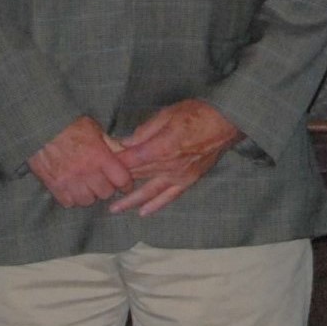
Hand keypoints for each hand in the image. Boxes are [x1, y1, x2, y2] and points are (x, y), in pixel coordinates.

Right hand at [28, 117, 133, 209]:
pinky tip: (72, 188)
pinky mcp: (54, 186)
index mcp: (99, 156)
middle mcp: (86, 171)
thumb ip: (110, 144)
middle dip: (106, 187)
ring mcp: (69, 181)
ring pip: (87, 201)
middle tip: (102, 181)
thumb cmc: (69, 125)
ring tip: (86, 185)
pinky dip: (71, 198)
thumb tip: (126, 154)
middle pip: (105, 193)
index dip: (125, 182)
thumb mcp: (95, 129)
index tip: (123, 182)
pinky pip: (68, 202)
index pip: (122, 180)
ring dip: (89, 194)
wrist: (40, 127)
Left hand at [108, 100, 241, 216]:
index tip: (99, 167)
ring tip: (113, 209)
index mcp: (162, 147)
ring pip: (149, 192)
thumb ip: (145, 130)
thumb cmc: (198, 113)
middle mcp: (169, 166)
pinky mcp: (189, 181)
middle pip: (137, 176)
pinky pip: (169, 197)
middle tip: (100, 188)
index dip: (114, 164)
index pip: (131, 160)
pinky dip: (155, 205)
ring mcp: (179, 176)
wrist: (227, 122)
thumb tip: (125, 142)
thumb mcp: (168, 113)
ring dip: (130, 201)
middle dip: (118, 182)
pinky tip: (142, 212)